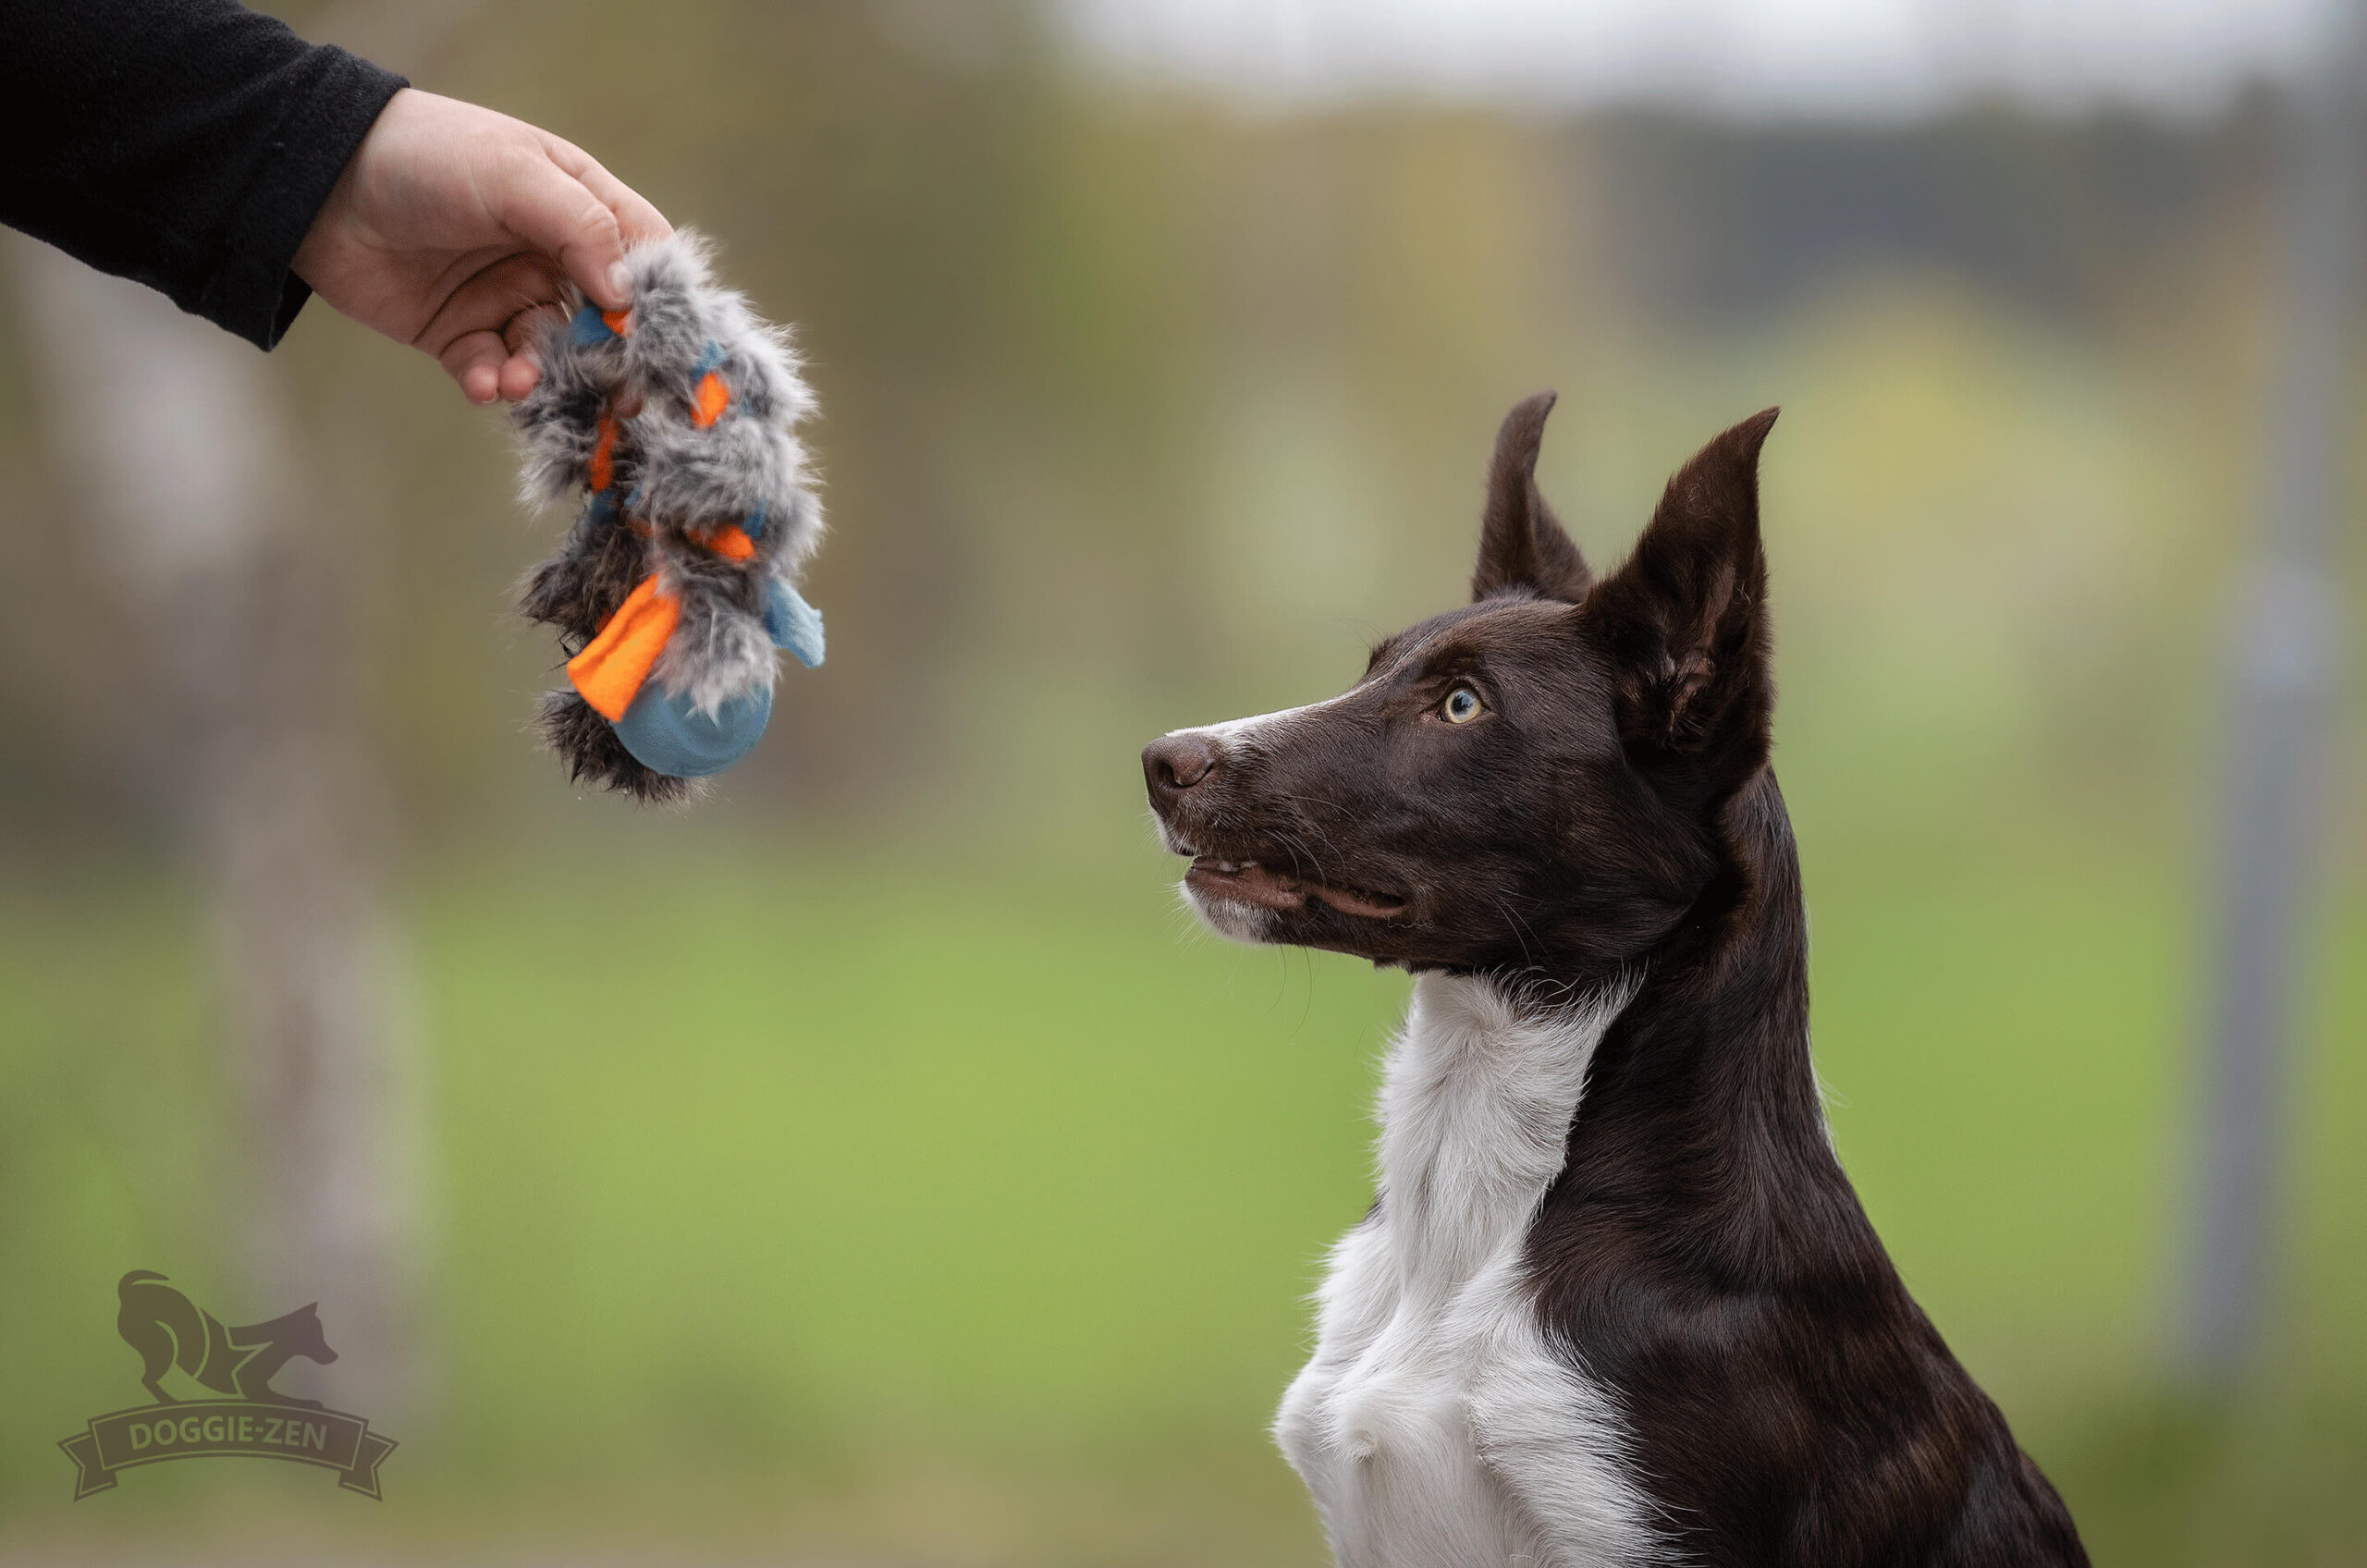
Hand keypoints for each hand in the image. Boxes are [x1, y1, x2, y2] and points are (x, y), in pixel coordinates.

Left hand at [292, 89, 671, 403]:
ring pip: (548, 355)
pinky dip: (492, 384)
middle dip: (608, 360)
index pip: (642, 257)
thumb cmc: (427, 155)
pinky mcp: (460, 333)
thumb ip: (581, 227)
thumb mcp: (514, 175)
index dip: (659, 300)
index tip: (661, 342)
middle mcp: (550, 258)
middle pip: (604, 322)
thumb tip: (628, 297)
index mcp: (578, 207)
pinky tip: (483, 384)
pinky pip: (491, 371)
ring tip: (520, 382)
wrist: (317, 181)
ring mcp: (505, 297)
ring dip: (542, 377)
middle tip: (616, 398)